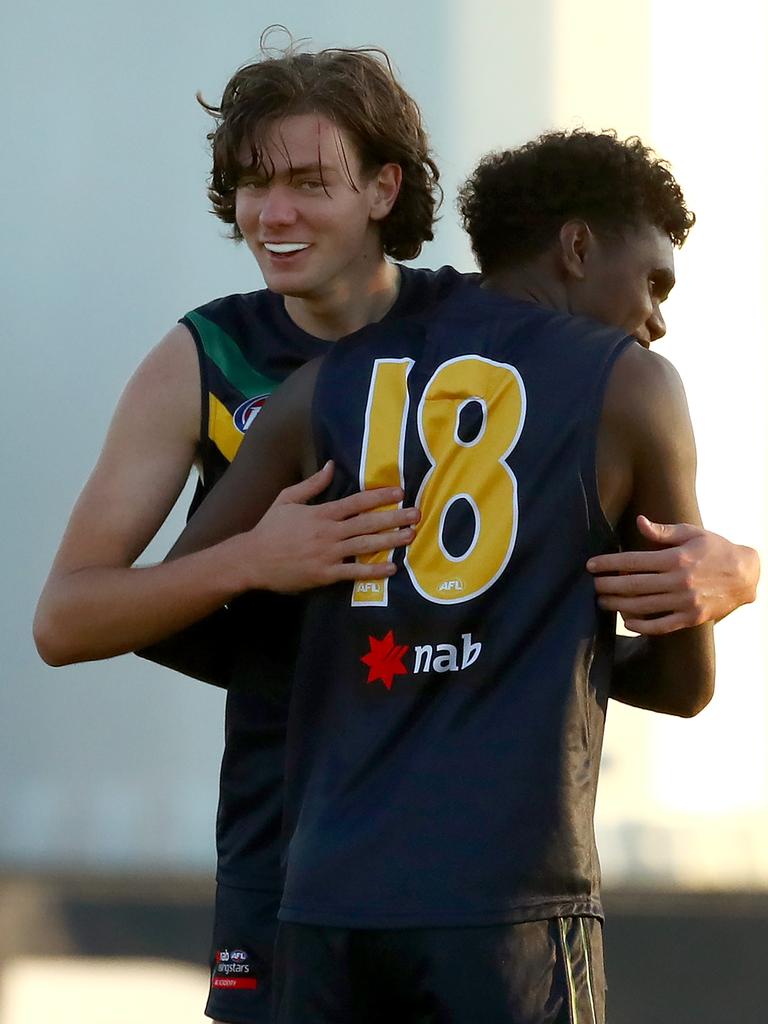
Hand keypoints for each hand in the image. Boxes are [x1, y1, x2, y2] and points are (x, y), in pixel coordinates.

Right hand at [238, 461, 419, 592]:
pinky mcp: (325, 574)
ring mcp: (328, 554)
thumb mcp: (287, 499)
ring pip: (365, 546)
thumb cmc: (270, 529)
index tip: (399, 493)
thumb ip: (312, 484)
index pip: (356, 502)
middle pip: (367, 523)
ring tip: (410, 536)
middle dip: (394, 518)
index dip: (379, 497)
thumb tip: (331, 465)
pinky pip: (353, 573)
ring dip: (390, 541)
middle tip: (416, 514)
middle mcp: (328, 532)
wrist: (252, 559)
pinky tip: (391, 568)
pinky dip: (373, 571)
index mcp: (321, 514)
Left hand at [587, 515, 759, 634]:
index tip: (591, 565)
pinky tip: (626, 621)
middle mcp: (679, 581)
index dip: (609, 563)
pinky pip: (661, 625)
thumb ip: (664, 531)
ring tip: (602, 601)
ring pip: (643, 606)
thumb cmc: (715, 549)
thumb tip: (639, 522)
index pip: (633, 561)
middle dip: (608, 585)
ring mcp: (685, 602)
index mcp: (676, 558)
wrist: (745, 575)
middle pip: (633, 585)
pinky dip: (642, 626)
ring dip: (618, 605)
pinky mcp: (691, 618)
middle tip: (592, 585)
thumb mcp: (692, 534)